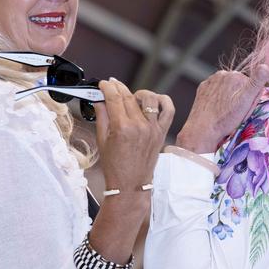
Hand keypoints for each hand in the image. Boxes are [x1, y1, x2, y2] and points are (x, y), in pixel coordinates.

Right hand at [94, 79, 174, 194]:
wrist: (131, 184)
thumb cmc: (115, 166)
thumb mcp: (102, 140)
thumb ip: (102, 117)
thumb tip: (99, 100)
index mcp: (122, 128)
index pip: (114, 98)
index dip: (107, 87)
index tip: (103, 84)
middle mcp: (139, 126)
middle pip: (129, 97)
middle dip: (118, 87)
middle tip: (112, 85)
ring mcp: (153, 129)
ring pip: (149, 99)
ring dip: (138, 93)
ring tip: (130, 96)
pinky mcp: (161, 132)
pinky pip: (168, 110)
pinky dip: (163, 101)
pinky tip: (153, 100)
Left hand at [176, 64, 268, 152]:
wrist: (202, 130)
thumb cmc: (225, 119)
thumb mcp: (246, 102)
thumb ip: (256, 82)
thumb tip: (265, 66)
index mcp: (235, 76)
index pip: (251, 85)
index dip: (250, 99)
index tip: (244, 108)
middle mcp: (222, 74)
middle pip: (238, 86)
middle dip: (240, 98)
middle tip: (235, 113)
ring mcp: (210, 81)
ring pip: (227, 89)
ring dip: (229, 98)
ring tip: (225, 112)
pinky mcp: (202, 88)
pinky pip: (215, 92)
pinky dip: (218, 99)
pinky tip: (217, 109)